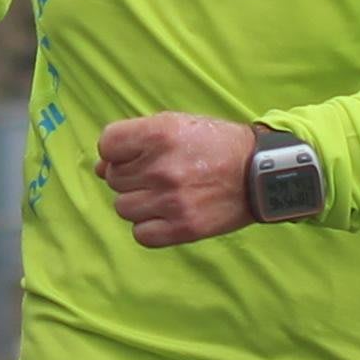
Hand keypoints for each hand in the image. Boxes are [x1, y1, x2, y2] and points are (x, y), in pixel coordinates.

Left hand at [99, 113, 258, 246]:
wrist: (261, 173)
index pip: (107, 145)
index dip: (116, 151)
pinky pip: (140, 233)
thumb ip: (136, 141)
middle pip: (113, 178)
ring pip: (123, 207)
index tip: (134, 154)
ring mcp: (171, 200)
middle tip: (160, 173)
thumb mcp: (178, 125)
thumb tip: (98, 168)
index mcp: (160, 134)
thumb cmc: (217, 145)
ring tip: (164, 193)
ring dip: (138, 201)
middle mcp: (162, 168)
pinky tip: (166, 214)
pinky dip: (148, 226)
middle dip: (130, 175)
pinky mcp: (182, 228)